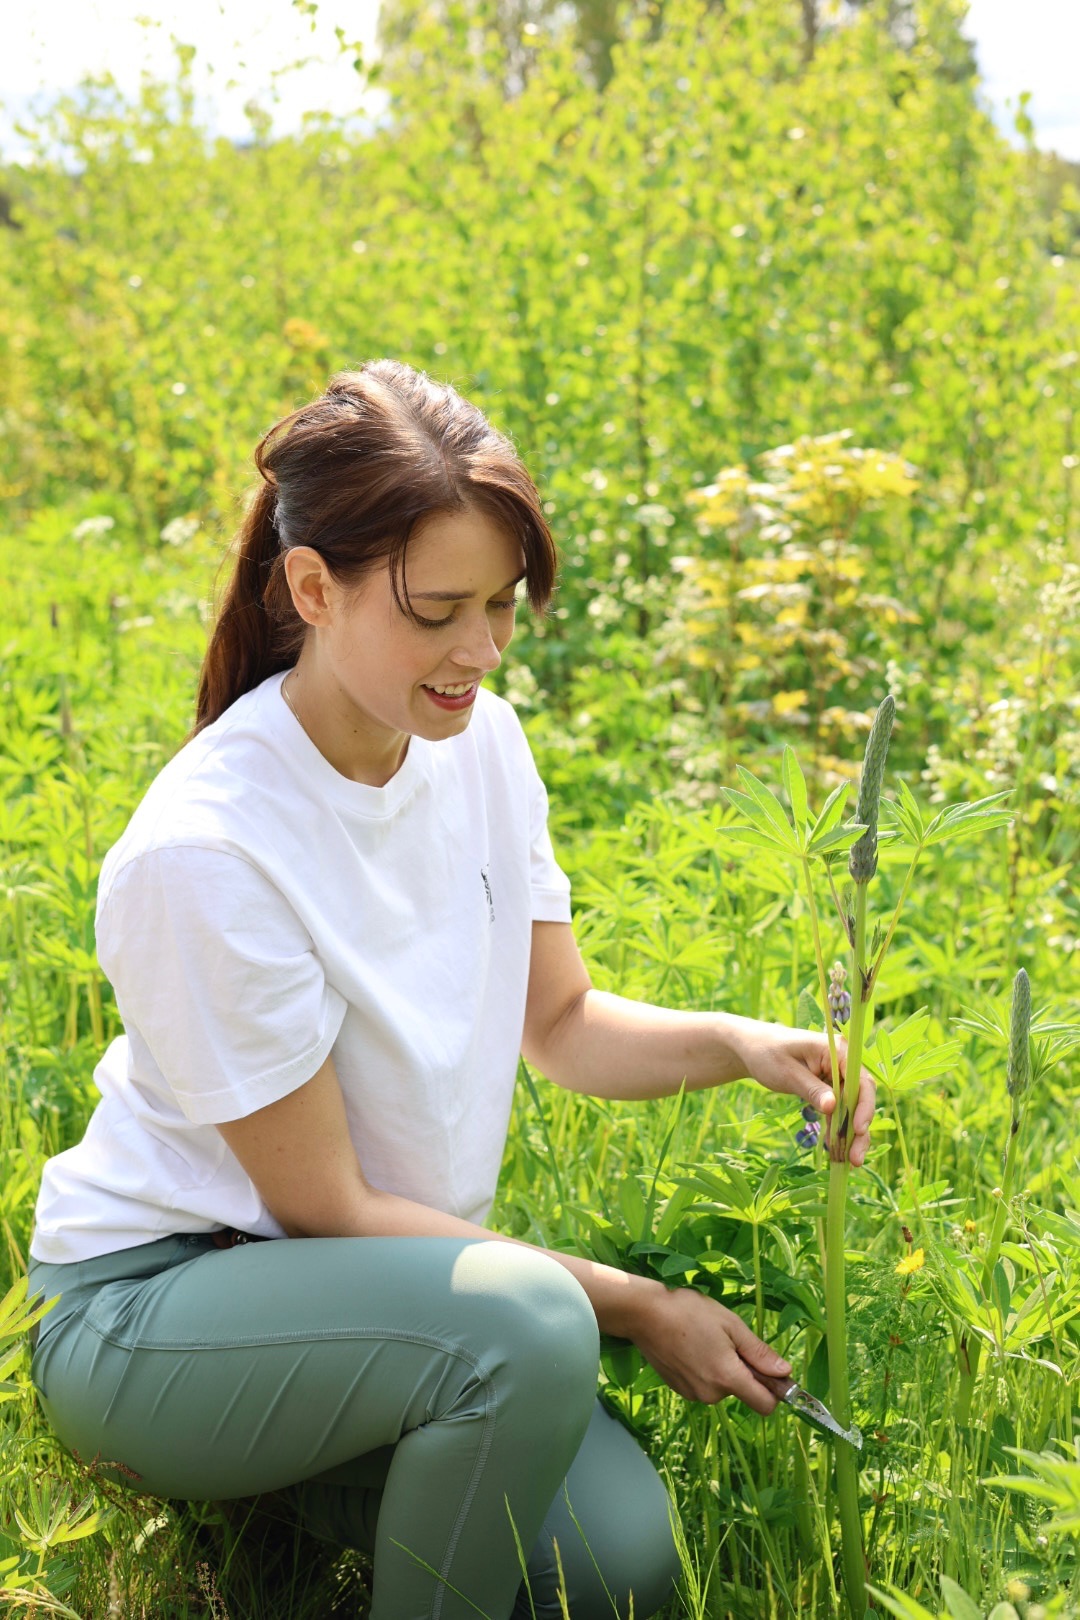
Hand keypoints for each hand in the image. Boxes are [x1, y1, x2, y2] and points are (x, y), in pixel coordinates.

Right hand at [629, 1283, 792, 1413]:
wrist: (644, 1314)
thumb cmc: (690, 1312)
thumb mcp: (731, 1325)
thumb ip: (759, 1353)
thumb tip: (785, 1373)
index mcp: (728, 1378)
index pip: (765, 1406)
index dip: (774, 1390)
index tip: (770, 1370)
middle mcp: (711, 1395)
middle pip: (743, 1392)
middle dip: (743, 1370)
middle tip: (728, 1339)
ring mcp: (693, 1394)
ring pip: (722, 1388)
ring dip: (723, 1369)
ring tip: (706, 1339)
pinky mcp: (680, 1390)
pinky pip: (705, 1385)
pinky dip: (705, 1370)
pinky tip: (692, 1347)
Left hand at [734, 1019, 875, 1166]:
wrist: (753, 1049)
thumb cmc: (768, 1053)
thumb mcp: (787, 1072)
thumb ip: (811, 1089)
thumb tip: (833, 1108)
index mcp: (837, 1051)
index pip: (860, 1081)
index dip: (863, 1106)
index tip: (858, 1129)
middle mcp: (843, 1064)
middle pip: (861, 1098)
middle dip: (860, 1128)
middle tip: (856, 1158)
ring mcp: (837, 1078)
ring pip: (852, 1109)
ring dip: (852, 1135)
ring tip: (850, 1161)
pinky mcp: (829, 1090)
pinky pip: (839, 1112)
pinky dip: (837, 1130)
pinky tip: (834, 1149)